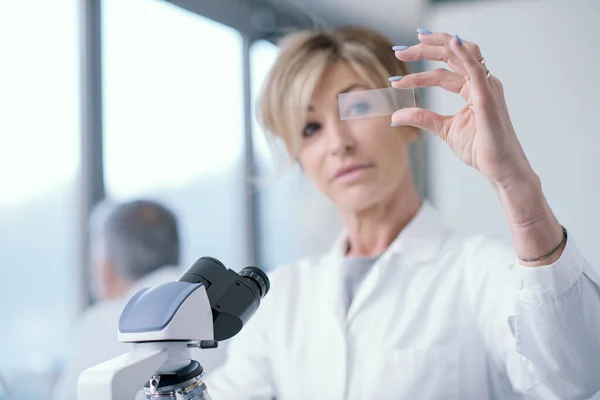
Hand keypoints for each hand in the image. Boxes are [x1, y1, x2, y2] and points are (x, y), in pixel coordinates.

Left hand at [390, 30, 531, 186]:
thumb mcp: (443, 129)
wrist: (499, 168)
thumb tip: (395, 115)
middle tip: (398, 51)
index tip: (395, 80)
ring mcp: (486, 87)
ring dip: (438, 46)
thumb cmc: (480, 148)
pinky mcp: (488, 96)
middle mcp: (480, 82)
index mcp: (472, 88)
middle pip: (451, 56)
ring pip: (462, 55)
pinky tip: (451, 43)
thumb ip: (421, 118)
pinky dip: (463, 54)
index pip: (441, 73)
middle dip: (424, 50)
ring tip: (414, 43)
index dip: (417, 73)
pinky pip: (476, 69)